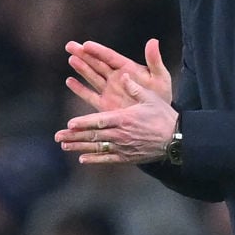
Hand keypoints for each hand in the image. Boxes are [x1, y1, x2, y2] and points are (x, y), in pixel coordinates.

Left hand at [56, 74, 177, 164]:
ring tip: (64, 146)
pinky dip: (94, 159)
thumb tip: (123, 75)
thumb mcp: (150, 97)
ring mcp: (123, 147)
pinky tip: (82, 159)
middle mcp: (120, 134)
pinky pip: (107, 159)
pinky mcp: (127, 157)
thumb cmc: (163, 116)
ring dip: (79, 147)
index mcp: (124, 119)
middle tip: (58, 136)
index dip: (83, 123)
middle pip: (93, 136)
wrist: (176, 139)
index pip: (99, 121)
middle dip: (74, 136)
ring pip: (97, 148)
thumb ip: (134, 87)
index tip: (69, 124)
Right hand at [65, 38, 172, 110]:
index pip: (109, 56)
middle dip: (83, 54)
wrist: (157, 119)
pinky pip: (90, 95)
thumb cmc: (161, 96)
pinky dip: (80, 89)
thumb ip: (154, 60)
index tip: (85, 44)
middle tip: (70, 45)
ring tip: (71, 59)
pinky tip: (70, 81)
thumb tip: (153, 41)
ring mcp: (109, 91)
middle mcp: (115, 78)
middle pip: (96, 63)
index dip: (97, 50)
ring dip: (81, 68)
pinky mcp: (105, 105)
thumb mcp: (160, 77)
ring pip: (92, 76)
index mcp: (127, 68)